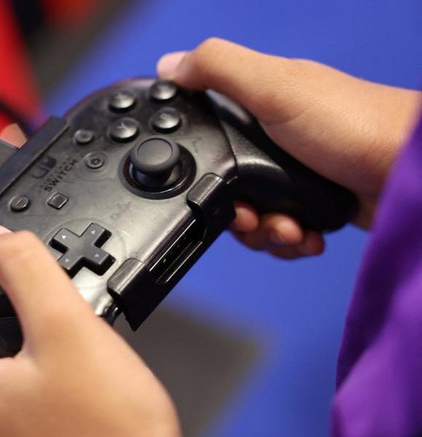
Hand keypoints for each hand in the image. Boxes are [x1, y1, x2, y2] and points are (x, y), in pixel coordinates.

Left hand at [0, 223, 183, 436]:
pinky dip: (46, 419)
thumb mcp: (70, 328)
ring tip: (79, 391)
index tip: (23, 314)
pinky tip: (81, 420)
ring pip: (3, 399)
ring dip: (34, 386)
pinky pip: (22, 431)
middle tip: (64, 354)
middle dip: (18, 350)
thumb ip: (25, 271)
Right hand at [157, 38, 420, 257]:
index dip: (199, 164)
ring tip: (288, 227)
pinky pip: (281, 234)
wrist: (409, 175)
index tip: (211, 183)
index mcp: (259, 107)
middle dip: (235, 212)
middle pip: (225, 188)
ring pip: (251, 217)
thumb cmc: (355, 124)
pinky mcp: (313, 206)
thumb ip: (219, 70)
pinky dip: (289, 241)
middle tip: (253, 215)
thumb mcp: (276, 86)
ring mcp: (294, 176)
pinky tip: (305, 235)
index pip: (206, 137)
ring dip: (264, 232)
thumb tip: (168, 65)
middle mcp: (273, 141)